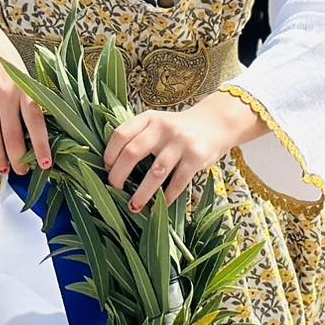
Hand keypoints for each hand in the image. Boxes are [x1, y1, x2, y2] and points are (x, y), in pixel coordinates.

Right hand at [0, 16, 51, 176]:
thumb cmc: (3, 59)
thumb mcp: (21, 75)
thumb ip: (28, 100)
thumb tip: (36, 134)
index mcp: (23, 87)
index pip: (35, 121)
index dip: (40, 145)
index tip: (44, 165)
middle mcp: (5, 92)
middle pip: (12, 134)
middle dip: (18, 158)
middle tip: (21, 173)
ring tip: (2, 170)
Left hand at [104, 91, 264, 211]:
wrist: (216, 122)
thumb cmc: (179, 129)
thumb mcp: (158, 123)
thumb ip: (139, 135)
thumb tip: (113, 166)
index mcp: (149, 119)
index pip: (121, 134)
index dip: (110, 154)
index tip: (108, 169)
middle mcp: (163, 128)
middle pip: (133, 152)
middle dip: (119, 174)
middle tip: (115, 188)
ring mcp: (181, 142)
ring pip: (156, 172)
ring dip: (142, 192)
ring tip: (134, 206)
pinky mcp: (197, 157)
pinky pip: (178, 181)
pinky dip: (167, 196)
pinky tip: (160, 205)